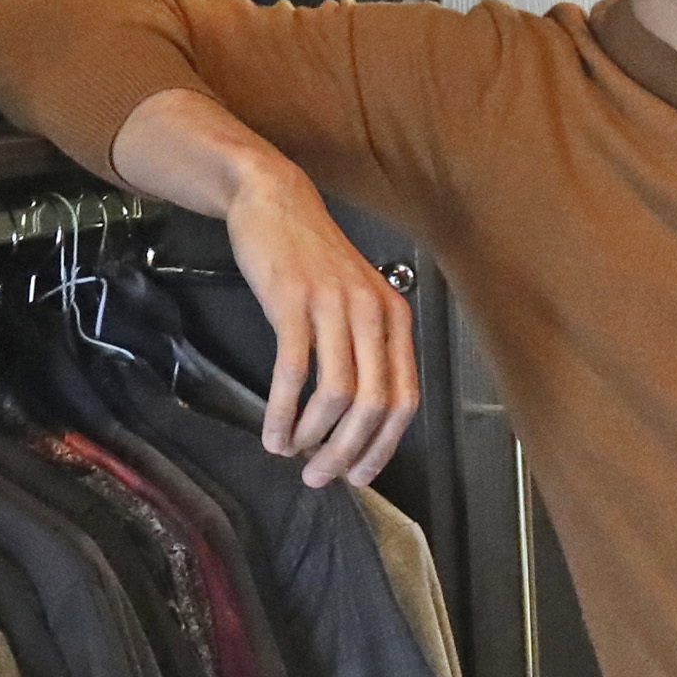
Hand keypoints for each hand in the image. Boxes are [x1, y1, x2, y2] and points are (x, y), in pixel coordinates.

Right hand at [230, 166, 421, 491]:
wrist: (276, 201)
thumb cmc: (313, 259)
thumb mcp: (356, 300)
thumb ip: (366, 350)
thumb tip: (357, 421)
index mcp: (395, 319)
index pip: (405, 401)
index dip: (383, 447)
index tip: (359, 475)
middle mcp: (372, 314)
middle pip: (372, 406)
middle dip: (346, 453)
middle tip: (319, 476)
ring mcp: (333, 307)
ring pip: (336, 395)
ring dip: (312, 437)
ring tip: (291, 454)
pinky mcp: (293, 302)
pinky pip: (292, 372)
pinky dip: (281, 411)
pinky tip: (271, 431)